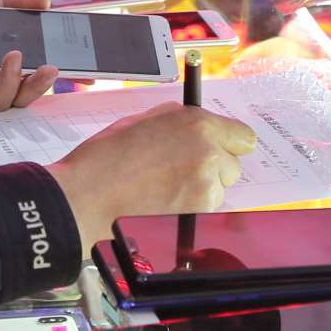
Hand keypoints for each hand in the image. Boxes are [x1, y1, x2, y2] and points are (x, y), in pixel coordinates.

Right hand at [46, 101, 257, 246]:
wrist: (87, 196)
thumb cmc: (106, 158)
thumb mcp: (143, 121)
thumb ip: (178, 120)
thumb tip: (196, 125)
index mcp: (196, 123)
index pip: (242, 136)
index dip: (228, 144)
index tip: (218, 149)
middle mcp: (208, 150)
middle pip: (233, 164)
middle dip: (214, 168)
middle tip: (182, 172)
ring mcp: (206, 182)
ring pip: (221, 188)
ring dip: (204, 189)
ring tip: (168, 189)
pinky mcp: (199, 210)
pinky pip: (208, 208)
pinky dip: (193, 207)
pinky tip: (166, 203)